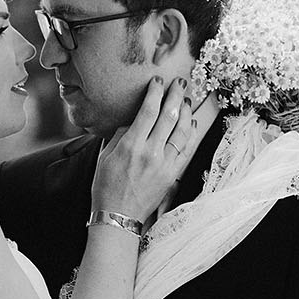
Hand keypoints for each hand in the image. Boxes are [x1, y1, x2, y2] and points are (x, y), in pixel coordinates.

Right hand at [91, 76, 203, 221]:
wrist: (118, 217)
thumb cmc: (107, 186)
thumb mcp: (106, 156)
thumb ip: (121, 134)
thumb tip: (134, 120)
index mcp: (131, 146)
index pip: (148, 111)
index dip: (155, 93)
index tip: (157, 82)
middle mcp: (151, 153)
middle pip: (169, 116)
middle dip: (175, 96)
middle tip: (179, 83)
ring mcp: (165, 164)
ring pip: (182, 131)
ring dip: (186, 112)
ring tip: (186, 99)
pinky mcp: (173, 174)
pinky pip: (187, 149)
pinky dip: (191, 134)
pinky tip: (191, 123)